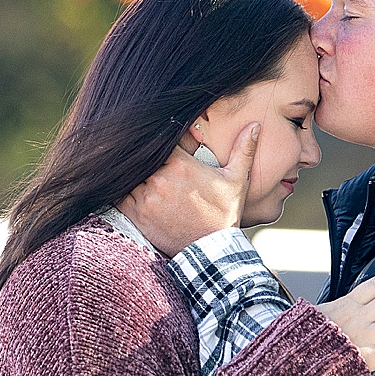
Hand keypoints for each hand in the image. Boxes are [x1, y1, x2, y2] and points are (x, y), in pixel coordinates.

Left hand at [118, 123, 259, 254]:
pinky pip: (119, 195)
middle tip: (145, 154)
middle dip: (146, 155)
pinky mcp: (136, 214)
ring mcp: (146, 197)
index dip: (161, 138)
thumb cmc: (224, 213)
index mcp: (181, 165)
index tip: (162, 140)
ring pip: (129, 174)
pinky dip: (121, 189)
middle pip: (144, 156)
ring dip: (133, 172)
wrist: (212, 250)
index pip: (163, 140)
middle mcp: (160, 179)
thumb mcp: (236, 180)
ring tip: (136, 171)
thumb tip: (254, 125)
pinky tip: (127, 186)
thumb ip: (243, 150)